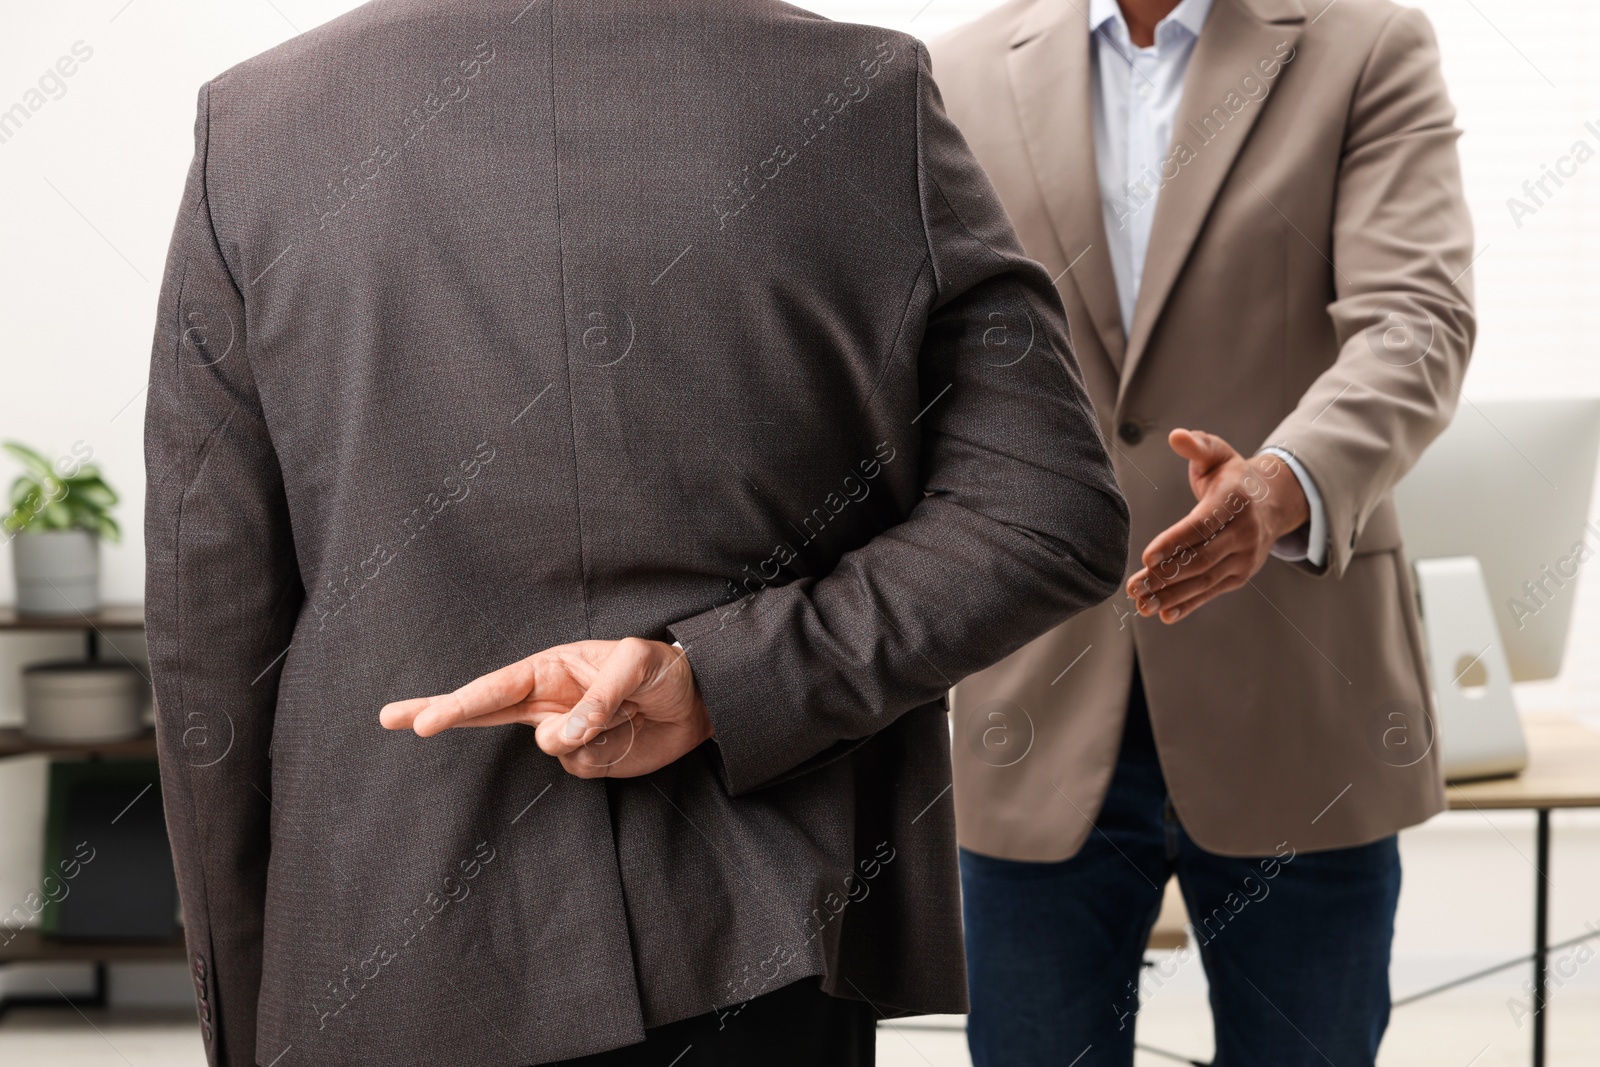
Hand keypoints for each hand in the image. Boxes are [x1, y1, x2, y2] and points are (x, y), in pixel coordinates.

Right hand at [379, 638, 712, 778]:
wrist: (699, 704)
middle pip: (482, 712)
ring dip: (590, 735)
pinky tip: (628, 734)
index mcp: (551, 667)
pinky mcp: (586, 760)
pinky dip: (606, 753)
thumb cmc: (665, 670)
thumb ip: (598, 697)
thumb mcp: (639, 664)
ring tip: (626, 713)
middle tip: (395, 720)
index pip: (496, 687)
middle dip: (443, 714)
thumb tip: (562, 736)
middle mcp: (548, 700)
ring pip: (552, 749)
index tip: (421, 721)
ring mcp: (564, 732)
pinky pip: (581, 767)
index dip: (458, 704)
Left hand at [1125, 429, 1308, 623]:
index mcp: (1235, 500)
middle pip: (1201, 558)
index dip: (1174, 542)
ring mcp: (1244, 557)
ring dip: (1170, 595)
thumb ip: (1197, 445)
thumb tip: (1177, 436)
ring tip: (1140, 603)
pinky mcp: (1240, 575)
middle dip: (1165, 575)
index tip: (1147, 556)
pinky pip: (1211, 592)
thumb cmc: (1231, 476)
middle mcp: (1244, 532)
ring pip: (1204, 580)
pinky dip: (1187, 605)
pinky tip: (1163, 614)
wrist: (1270, 502)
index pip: (1202, 525)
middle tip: (1134, 586)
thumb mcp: (1217, 453)